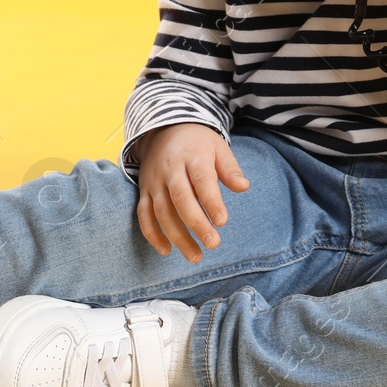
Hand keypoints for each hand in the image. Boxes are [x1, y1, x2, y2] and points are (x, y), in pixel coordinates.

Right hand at [135, 123, 248, 261]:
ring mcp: (154, 182)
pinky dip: (151, 234)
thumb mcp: (218, 147)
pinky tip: (166, 250)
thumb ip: (230, 168)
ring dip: (176, 236)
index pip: (202, 180)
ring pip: (161, 211)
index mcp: (193, 157)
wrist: (163, 129)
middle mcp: (170, 170)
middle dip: (196, 224)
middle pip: (181, 199)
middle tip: (213, 244)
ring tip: (195, 256)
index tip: (222, 221)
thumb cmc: (197, 143)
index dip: (211, 201)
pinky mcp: (143, 191)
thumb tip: (244, 186)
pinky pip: (143, 215)